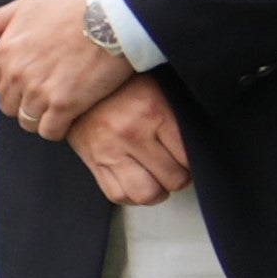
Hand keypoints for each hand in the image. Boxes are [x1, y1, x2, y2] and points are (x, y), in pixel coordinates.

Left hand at [0, 0, 137, 137]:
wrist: (113, 17)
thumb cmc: (73, 6)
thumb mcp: (30, 4)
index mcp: (5, 51)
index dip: (4, 83)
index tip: (22, 80)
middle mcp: (17, 74)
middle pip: (7, 104)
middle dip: (22, 101)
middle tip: (44, 94)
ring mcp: (39, 91)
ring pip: (27, 121)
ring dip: (39, 117)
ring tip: (57, 107)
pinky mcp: (64, 105)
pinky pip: (49, 131)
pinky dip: (57, 128)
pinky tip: (69, 117)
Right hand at [73, 75, 190, 206]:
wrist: (76, 81)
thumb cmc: (123, 85)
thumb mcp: (158, 89)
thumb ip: (178, 117)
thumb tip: (199, 145)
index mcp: (152, 110)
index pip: (189, 155)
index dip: (195, 160)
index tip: (190, 156)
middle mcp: (130, 132)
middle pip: (172, 179)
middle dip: (180, 177)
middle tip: (178, 168)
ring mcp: (108, 149)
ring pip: (145, 194)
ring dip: (158, 192)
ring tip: (158, 179)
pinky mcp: (91, 161)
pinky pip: (117, 194)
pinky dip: (132, 196)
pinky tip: (136, 183)